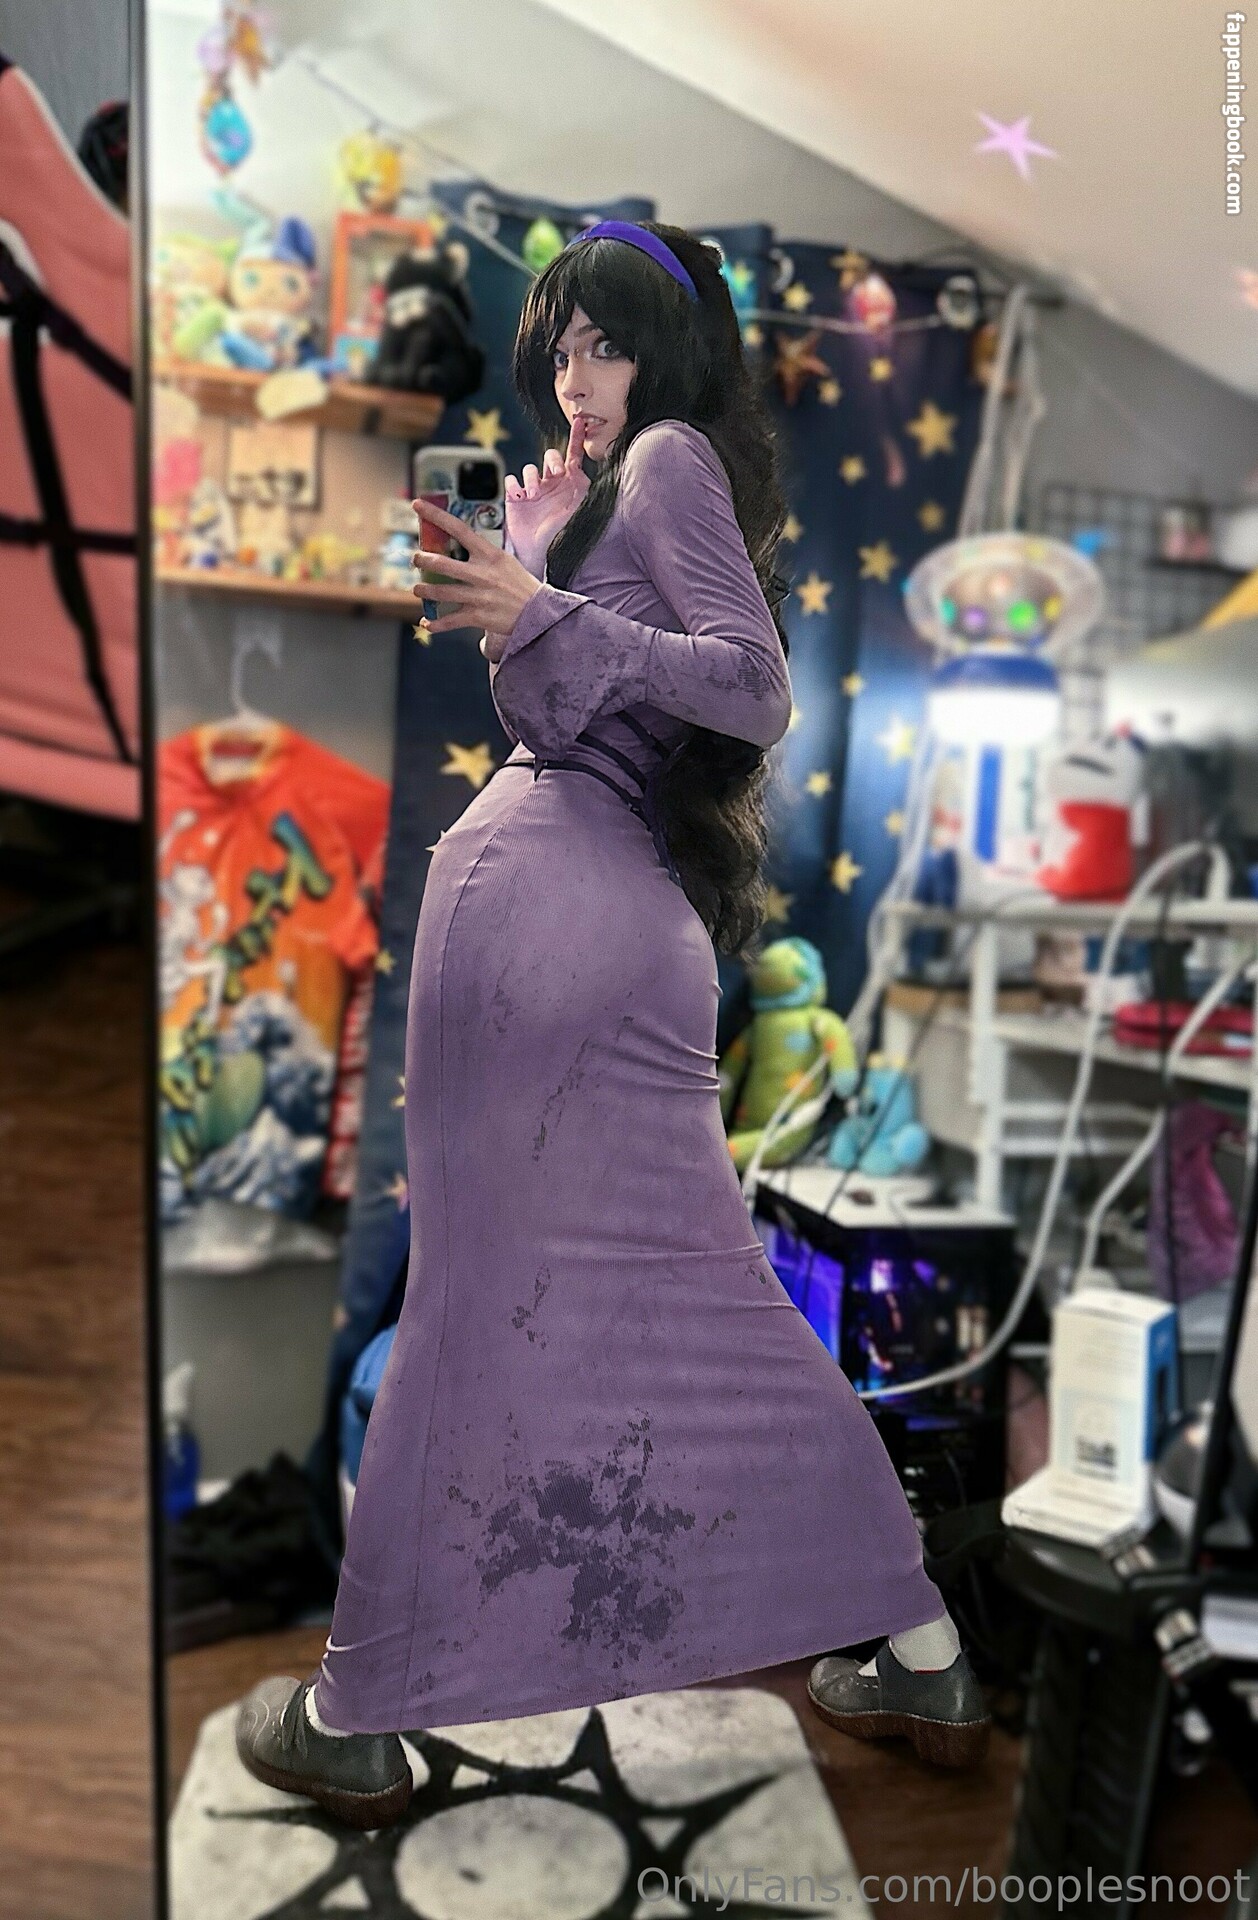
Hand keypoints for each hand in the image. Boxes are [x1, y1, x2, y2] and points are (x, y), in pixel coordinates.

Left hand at [412, 498, 542, 640]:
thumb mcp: (504, 560)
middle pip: (443, 563)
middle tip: (416, 559)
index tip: (418, 506)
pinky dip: (436, 624)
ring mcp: (478, 596)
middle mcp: (481, 573)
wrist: (539, 611)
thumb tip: (458, 544)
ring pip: (441, 592)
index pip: (458, 529)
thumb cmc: (519, 583)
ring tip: (418, 589)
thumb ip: (481, 553)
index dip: (435, 516)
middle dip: (423, 560)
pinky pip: (450, 621)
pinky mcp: (478, 616)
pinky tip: (428, 622)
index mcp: (488, 554)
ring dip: (424, 591)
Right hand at [503, 414, 590, 576]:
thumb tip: (580, 470)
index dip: (576, 437)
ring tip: (533, 496)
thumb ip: (581, 489)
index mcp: (568, 484)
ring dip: (532, 480)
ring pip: (529, 469)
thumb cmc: (561, 534)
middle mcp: (551, 483)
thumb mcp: (577, 510)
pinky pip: (512, 480)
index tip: (580, 420)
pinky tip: (520, 497)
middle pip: (549, 457)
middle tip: (554, 473)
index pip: (573, 456)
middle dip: (551, 460)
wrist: (539, 551)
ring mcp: (532, 489)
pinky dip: (515, 486)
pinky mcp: (515, 496)